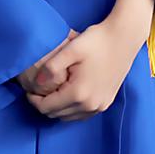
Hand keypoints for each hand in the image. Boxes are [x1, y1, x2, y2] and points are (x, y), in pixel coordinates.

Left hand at [25, 17, 147, 120]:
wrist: (125, 36)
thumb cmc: (97, 40)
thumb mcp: (70, 49)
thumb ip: (50, 67)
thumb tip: (36, 83)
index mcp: (79, 94)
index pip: (46, 108)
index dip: (33, 100)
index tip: (30, 88)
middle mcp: (90, 105)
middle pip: (56, 114)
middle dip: (44, 104)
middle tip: (40, 88)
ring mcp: (100, 105)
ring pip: (68, 117)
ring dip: (58, 107)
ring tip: (54, 90)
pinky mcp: (106, 102)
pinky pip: (82, 114)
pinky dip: (71, 108)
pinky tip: (69, 93)